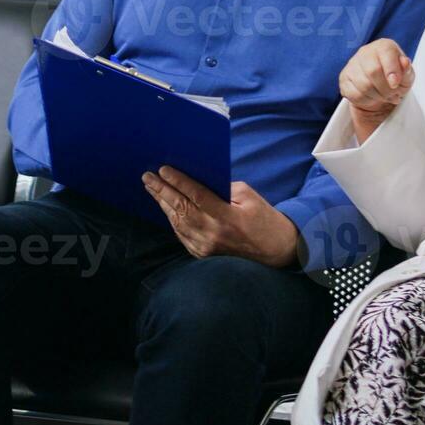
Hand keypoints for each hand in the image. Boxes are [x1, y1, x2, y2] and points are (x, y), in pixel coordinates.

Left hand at [142, 167, 299, 267]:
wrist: (277, 251)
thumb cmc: (264, 218)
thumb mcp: (249, 196)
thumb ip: (223, 189)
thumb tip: (197, 181)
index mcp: (226, 216)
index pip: (196, 195)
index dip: (178, 181)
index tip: (162, 169)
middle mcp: (213, 233)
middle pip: (180, 208)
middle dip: (162, 190)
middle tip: (147, 177)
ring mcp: (206, 247)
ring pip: (177, 222)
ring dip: (162, 204)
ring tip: (152, 188)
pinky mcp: (202, 255)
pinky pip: (181, 235)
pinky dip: (172, 219)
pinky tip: (165, 207)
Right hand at [338, 38, 413, 142]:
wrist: (381, 88)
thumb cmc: (394, 78)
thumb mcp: (407, 76)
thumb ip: (407, 70)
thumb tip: (405, 63)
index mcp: (383, 46)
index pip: (386, 52)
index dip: (392, 70)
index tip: (396, 84)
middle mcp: (365, 52)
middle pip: (373, 71)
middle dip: (386, 89)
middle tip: (393, 94)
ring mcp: (352, 65)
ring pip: (364, 85)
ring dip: (378, 96)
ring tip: (385, 97)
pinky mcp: (344, 79)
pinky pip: (355, 94)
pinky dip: (367, 101)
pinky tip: (374, 98)